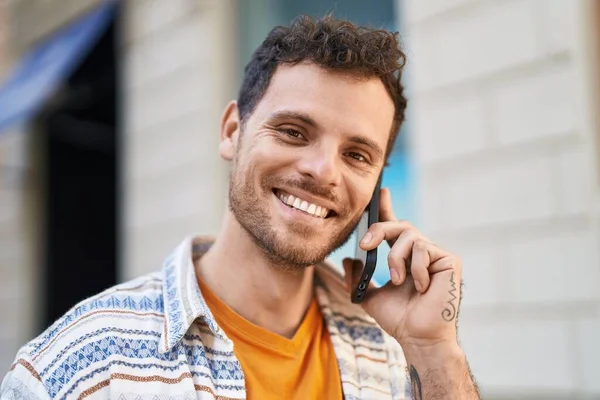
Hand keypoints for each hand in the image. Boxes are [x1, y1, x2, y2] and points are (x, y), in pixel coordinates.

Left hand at [343, 188, 461, 349]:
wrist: (418, 337)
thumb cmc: (399, 320)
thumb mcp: (370, 296)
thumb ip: (358, 277)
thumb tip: (349, 259)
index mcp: (405, 258)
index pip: (394, 227)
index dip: (387, 208)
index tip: (380, 192)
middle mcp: (421, 253)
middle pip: (400, 225)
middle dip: (378, 230)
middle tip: (364, 245)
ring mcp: (436, 256)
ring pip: (410, 236)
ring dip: (395, 259)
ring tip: (397, 280)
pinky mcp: (451, 261)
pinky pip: (424, 249)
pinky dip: (415, 269)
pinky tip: (421, 288)